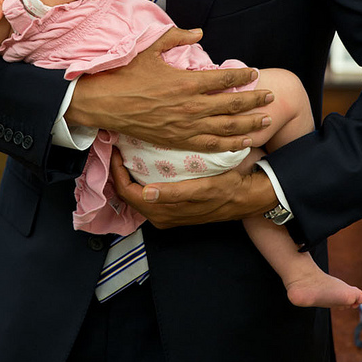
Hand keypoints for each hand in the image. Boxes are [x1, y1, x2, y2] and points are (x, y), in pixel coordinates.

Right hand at [67, 27, 272, 152]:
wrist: (105, 103)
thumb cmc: (127, 74)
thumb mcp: (151, 48)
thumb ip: (177, 37)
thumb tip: (199, 32)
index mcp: (186, 82)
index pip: (224, 80)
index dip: (243, 77)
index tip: (254, 73)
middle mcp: (191, 106)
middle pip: (232, 106)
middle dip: (254, 101)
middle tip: (270, 97)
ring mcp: (185, 126)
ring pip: (226, 128)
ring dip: (248, 125)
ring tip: (265, 121)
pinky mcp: (178, 141)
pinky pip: (210, 145)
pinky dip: (229, 145)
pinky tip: (242, 143)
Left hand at [110, 148, 278, 227]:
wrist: (246, 197)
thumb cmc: (226, 190)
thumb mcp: (204, 190)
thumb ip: (175, 193)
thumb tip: (147, 194)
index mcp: (163, 213)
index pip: (127, 192)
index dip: (117, 172)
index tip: (115, 150)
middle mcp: (160, 215)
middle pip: (127, 192)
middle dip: (119, 171)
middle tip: (117, 146)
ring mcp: (165, 211)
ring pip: (135, 192)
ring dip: (128, 173)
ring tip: (126, 150)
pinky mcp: (171, 204)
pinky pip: (147, 191)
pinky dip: (140, 177)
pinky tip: (141, 161)